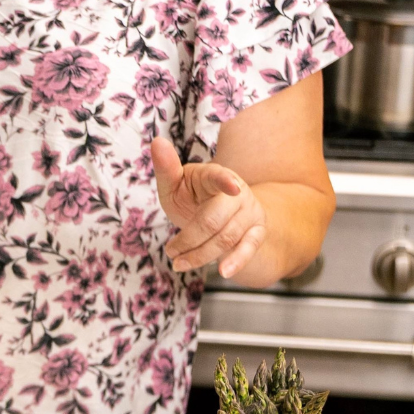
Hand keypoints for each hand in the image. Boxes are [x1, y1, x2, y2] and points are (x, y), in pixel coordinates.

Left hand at [150, 137, 266, 276]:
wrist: (220, 214)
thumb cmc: (192, 197)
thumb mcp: (175, 184)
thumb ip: (166, 168)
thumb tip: (156, 141)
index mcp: (215, 175)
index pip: (220, 177)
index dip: (225, 181)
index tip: (231, 185)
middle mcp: (238, 192)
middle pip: (214, 220)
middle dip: (189, 239)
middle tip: (170, 251)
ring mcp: (250, 212)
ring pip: (226, 238)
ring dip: (200, 255)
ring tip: (178, 263)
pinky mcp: (257, 231)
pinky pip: (249, 248)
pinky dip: (237, 261)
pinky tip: (224, 272)